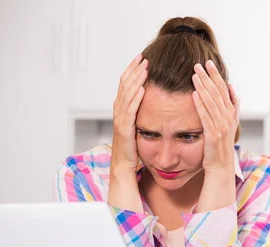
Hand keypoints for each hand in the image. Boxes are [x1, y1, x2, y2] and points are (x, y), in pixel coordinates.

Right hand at [112, 54, 147, 172]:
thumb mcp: (137, 124)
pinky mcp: (124, 128)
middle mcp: (118, 110)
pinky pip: (130, 110)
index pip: (126, 83)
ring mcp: (120, 118)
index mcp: (121, 107)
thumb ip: (140, 111)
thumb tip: (150, 98)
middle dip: (134, 69)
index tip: (142, 58)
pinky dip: (136, 99)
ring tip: (145, 68)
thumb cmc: (133, 146)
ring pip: (127, 94)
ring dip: (136, 80)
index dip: (133, 69)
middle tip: (144, 57)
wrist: (124, 164)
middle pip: (125, 84)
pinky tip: (142, 89)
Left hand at [192, 61, 239, 173]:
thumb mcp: (230, 123)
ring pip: (212, 102)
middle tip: (199, 64)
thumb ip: (232, 105)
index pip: (224, 89)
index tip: (209, 63)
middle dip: (209, 77)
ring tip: (195, 74)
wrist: (221, 166)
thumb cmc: (220, 145)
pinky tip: (193, 94)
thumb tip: (231, 86)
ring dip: (203, 87)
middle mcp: (228, 118)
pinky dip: (200, 104)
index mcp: (231, 113)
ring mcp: (222, 126)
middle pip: (218, 93)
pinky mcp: (213, 134)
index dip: (216, 75)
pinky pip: (206, 116)